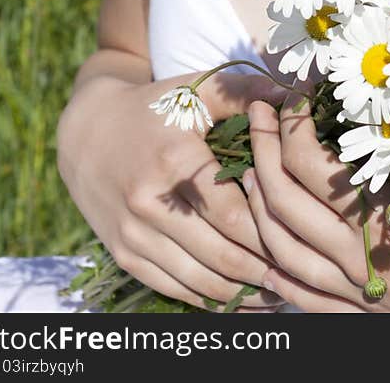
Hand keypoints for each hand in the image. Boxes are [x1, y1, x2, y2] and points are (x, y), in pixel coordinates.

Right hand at [57, 67, 288, 309]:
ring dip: (242, 294)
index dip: (271, 233)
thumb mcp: (196, 89)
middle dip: (265, 271)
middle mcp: (150, 203)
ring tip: (279, 295)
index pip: (234, 215)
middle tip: (301, 276)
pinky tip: (240, 301)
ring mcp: (134, 234)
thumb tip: (295, 94)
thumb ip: (245, 92)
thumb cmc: (155, 107)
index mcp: (175, 161)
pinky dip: (209, 300)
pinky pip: (173, 288)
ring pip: (199, 280)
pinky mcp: (124, 253)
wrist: (87, 129)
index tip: (303, 240)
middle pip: (221, 255)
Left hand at [242, 97, 389, 312]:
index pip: (310, 164)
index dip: (293, 124)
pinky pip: (299, 293)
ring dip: (256, 203)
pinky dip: (275, 269)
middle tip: (259, 115)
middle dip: (263, 149)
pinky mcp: (352, 315)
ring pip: (280, 247)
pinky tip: (265, 249)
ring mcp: (350, 289)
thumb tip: (383, 105)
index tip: (293, 95)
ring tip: (248, 170)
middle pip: (284, 200)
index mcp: (379, 215)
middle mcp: (355, 254)